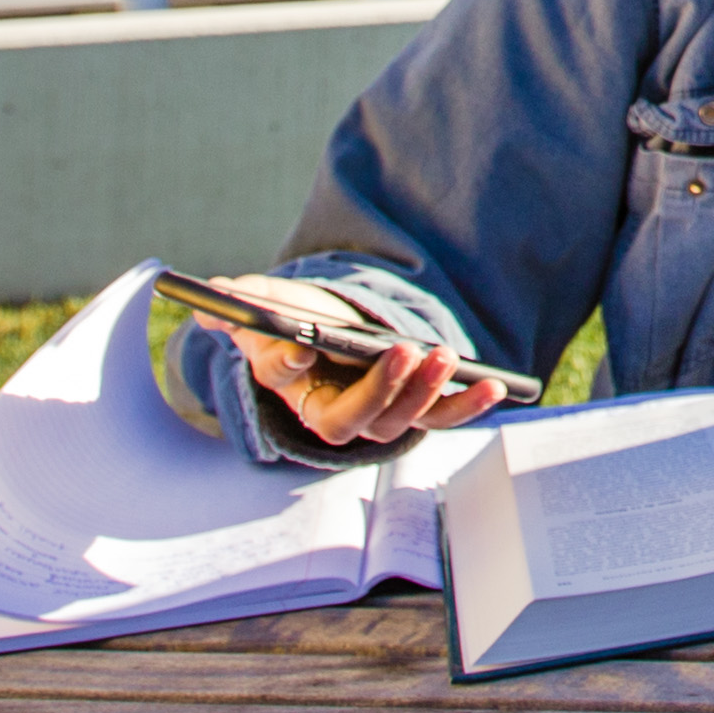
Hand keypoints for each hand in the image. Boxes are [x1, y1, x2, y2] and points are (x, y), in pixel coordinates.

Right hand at [231, 329, 502, 447]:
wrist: (337, 335)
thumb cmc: (299, 322)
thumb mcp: (271, 305)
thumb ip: (244, 302)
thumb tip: (215, 293)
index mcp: (290, 386)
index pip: (285, 379)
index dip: (289, 363)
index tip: (299, 345)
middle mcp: (336, 412)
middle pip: (353, 417)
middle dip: (379, 388)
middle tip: (401, 351)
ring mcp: (380, 414)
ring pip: (401, 419)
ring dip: (424, 391)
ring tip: (444, 355)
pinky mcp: (416, 409)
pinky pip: (442, 416)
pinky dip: (468, 406)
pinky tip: (498, 386)